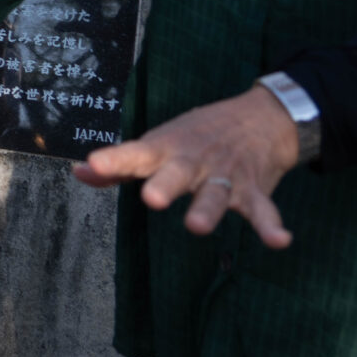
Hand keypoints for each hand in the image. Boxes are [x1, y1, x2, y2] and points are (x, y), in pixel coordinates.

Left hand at [72, 85, 301, 248]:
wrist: (260, 116)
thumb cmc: (196, 136)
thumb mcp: (158, 143)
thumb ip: (121, 165)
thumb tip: (78, 173)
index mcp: (165, 150)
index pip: (134, 154)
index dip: (114, 161)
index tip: (93, 165)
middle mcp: (193, 162)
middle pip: (177, 173)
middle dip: (164, 185)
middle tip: (152, 198)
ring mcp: (224, 175)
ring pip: (216, 193)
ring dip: (208, 208)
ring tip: (198, 226)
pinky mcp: (253, 189)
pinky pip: (263, 210)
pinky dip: (271, 225)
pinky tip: (279, 240)